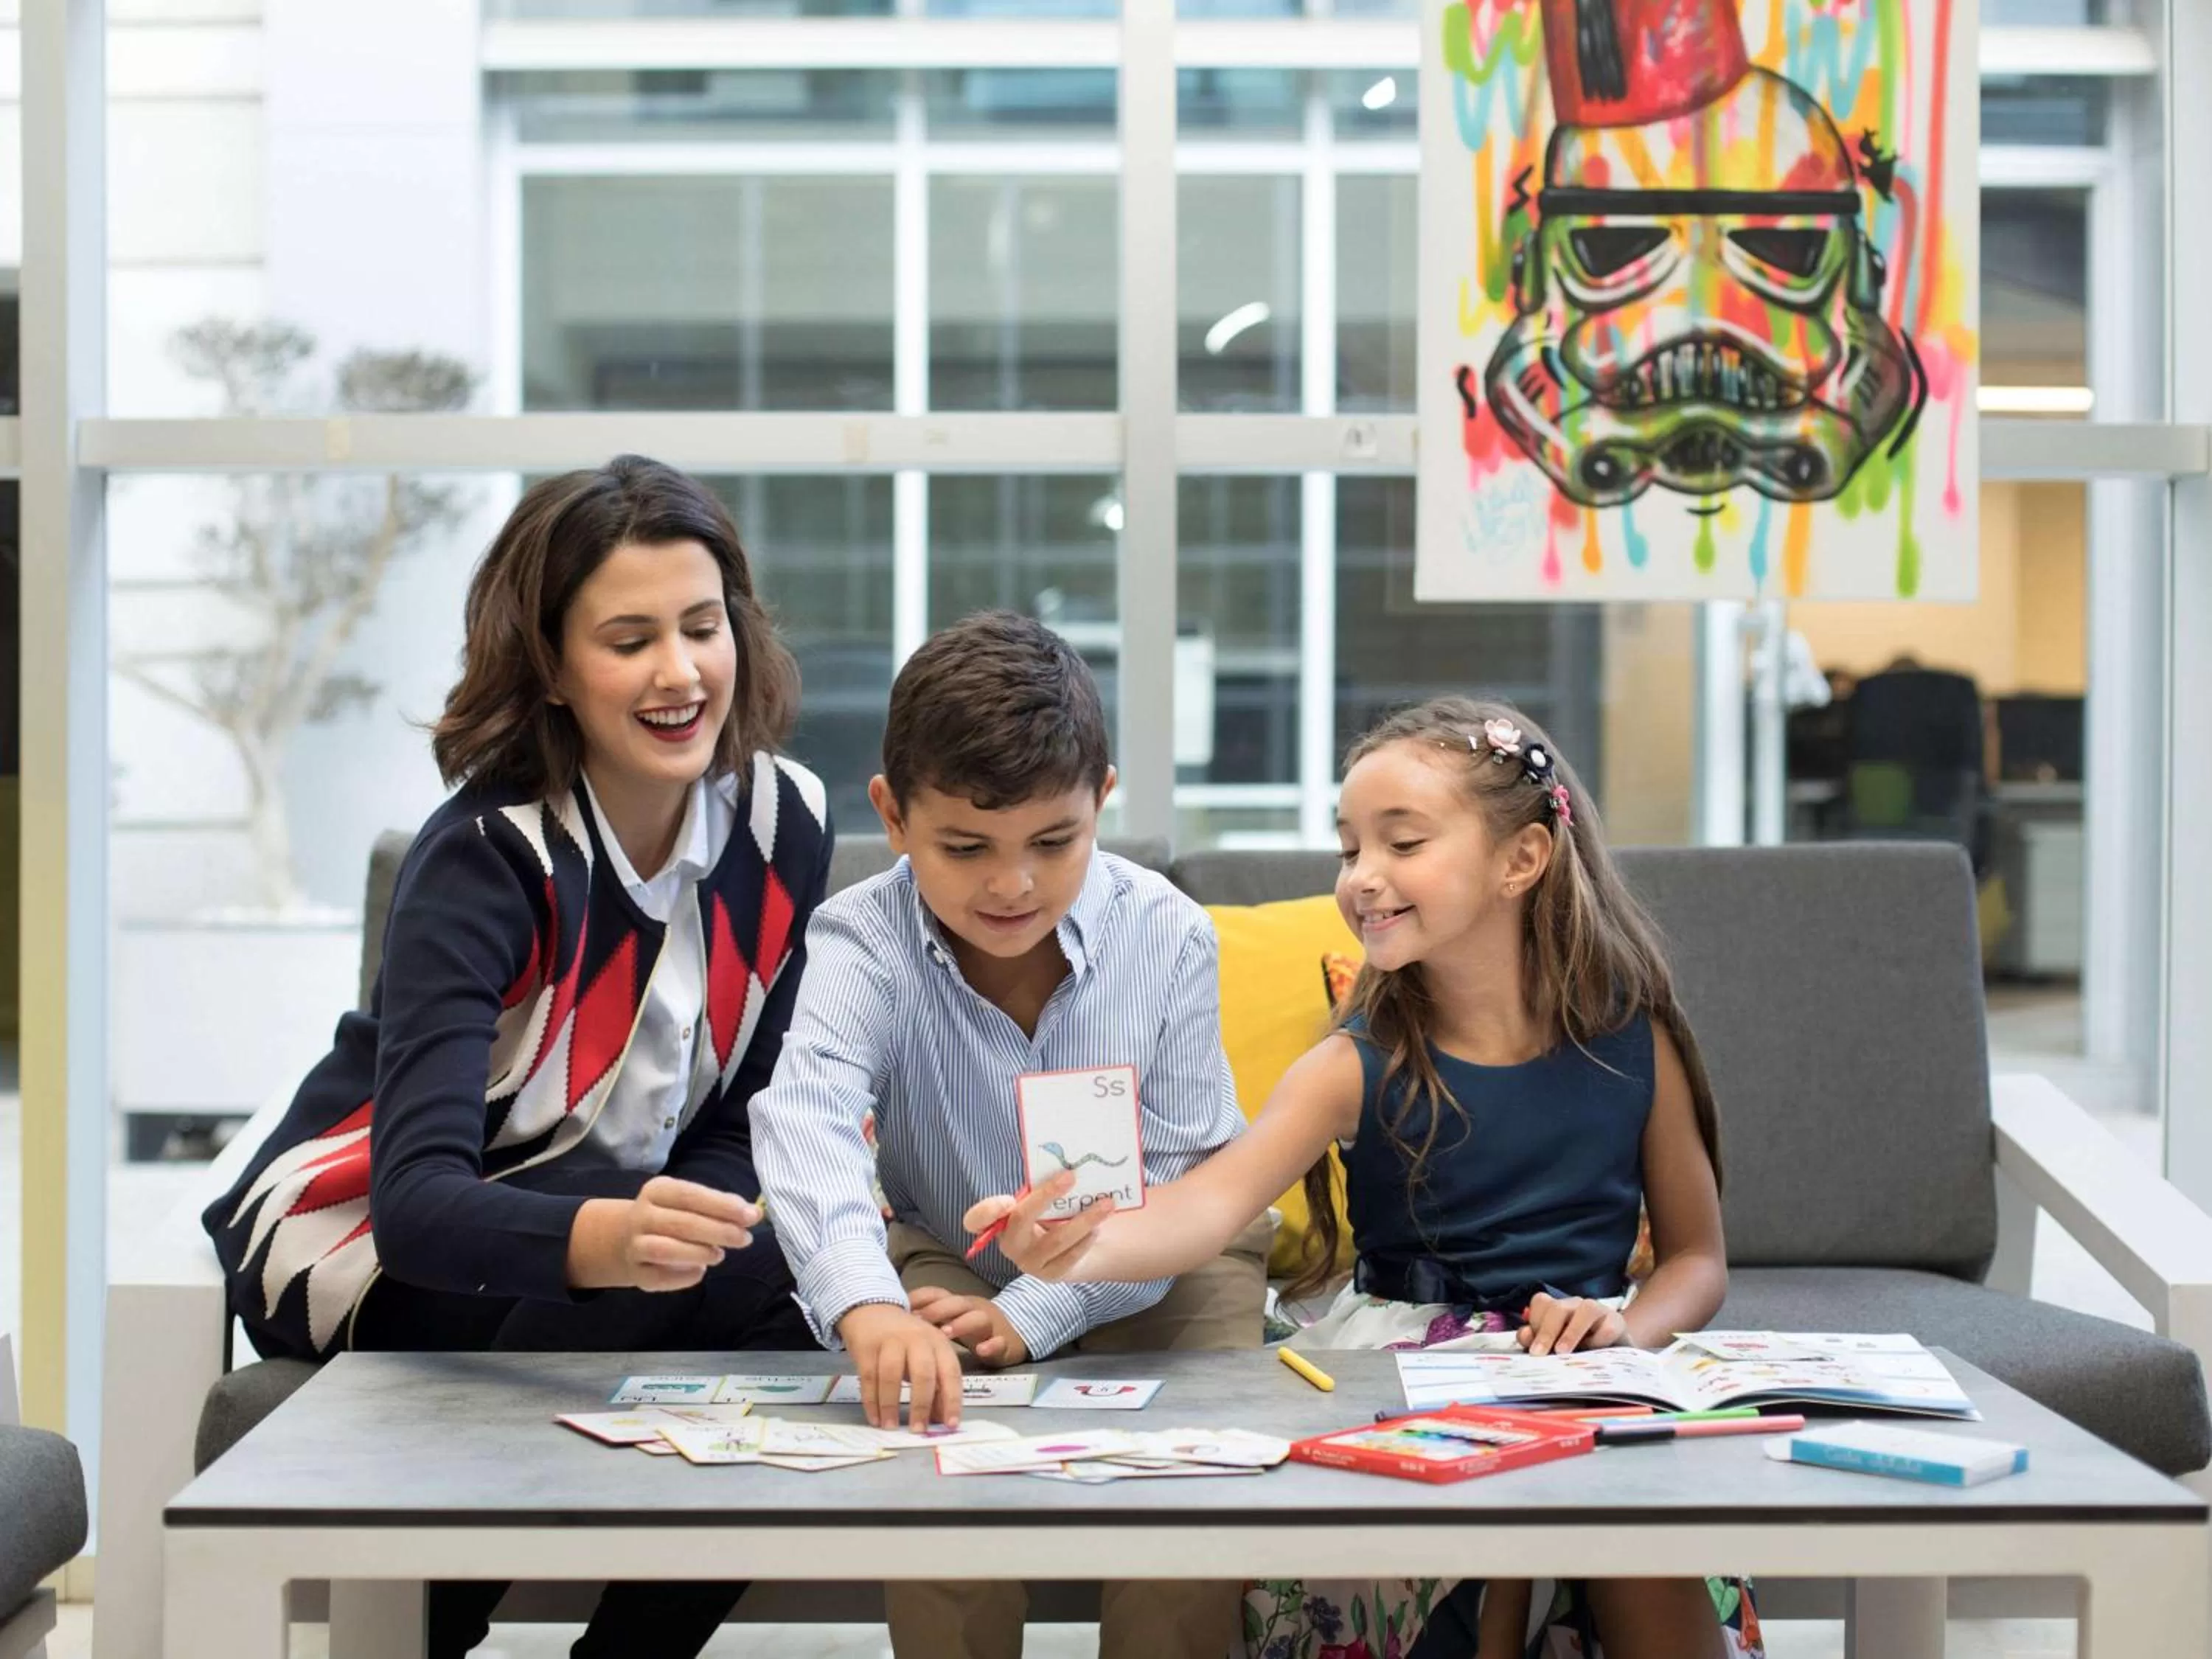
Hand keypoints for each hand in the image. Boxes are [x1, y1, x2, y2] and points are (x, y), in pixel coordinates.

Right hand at [567, 1177, 758, 1291]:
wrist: (625, 1238)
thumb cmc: (670, 1216)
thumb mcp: (689, 1202)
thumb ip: (719, 1206)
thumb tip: (753, 1213)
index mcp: (658, 1191)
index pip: (691, 1195)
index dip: (722, 1205)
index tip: (751, 1215)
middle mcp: (642, 1215)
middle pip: (682, 1223)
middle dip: (718, 1231)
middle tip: (745, 1238)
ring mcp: (635, 1245)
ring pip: (665, 1249)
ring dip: (698, 1252)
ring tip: (720, 1255)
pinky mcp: (636, 1272)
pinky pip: (659, 1277)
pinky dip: (682, 1277)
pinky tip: (699, 1272)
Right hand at [837, 1302, 965, 1429]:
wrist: (873, 1310)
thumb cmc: (905, 1340)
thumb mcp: (926, 1356)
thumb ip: (936, 1386)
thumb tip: (942, 1420)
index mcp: (938, 1342)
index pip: (950, 1372)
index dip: (952, 1399)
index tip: (950, 1425)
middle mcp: (917, 1339)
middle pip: (922, 1373)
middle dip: (921, 1405)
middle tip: (918, 1430)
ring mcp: (890, 1341)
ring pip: (892, 1376)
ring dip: (891, 1405)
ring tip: (891, 1428)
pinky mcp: (866, 1347)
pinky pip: (869, 1378)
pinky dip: (871, 1401)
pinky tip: (875, 1418)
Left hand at [910, 1287, 1030, 1366]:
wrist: (1014, 1334)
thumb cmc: (973, 1328)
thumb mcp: (951, 1319)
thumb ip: (930, 1319)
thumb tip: (896, 1319)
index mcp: (957, 1304)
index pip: (938, 1293)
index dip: (921, 1297)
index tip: (902, 1306)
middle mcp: (973, 1310)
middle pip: (957, 1302)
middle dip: (937, 1310)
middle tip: (919, 1321)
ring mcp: (990, 1325)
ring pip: (979, 1318)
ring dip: (962, 1324)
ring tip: (945, 1334)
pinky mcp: (1004, 1343)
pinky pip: (1001, 1341)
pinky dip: (992, 1345)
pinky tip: (981, 1350)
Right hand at [961, 1171, 1112, 1281]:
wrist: (1068, 1248)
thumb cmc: (1049, 1214)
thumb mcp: (1040, 1199)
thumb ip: (1039, 1185)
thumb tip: (1063, 1160)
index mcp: (998, 1221)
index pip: (975, 1221)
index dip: (986, 1211)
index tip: (1008, 1199)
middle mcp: (1009, 1243)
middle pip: (1022, 1219)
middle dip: (1046, 1195)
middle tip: (1071, 1175)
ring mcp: (1028, 1262)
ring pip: (1054, 1240)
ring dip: (1083, 1220)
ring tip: (1106, 1204)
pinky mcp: (1050, 1274)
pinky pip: (1068, 1257)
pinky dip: (1085, 1241)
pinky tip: (1098, 1227)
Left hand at [1517, 1293, 1628, 1355]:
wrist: (1615, 1356)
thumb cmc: (1580, 1350)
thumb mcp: (1556, 1348)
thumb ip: (1538, 1341)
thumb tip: (1524, 1335)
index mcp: (1558, 1309)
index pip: (1541, 1302)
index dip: (1534, 1321)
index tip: (1529, 1345)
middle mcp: (1576, 1306)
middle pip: (1558, 1307)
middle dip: (1546, 1330)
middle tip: (1539, 1354)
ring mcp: (1599, 1312)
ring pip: (1586, 1309)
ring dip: (1571, 1332)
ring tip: (1562, 1352)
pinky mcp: (1617, 1324)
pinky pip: (1608, 1327)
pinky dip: (1599, 1340)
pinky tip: (1592, 1354)